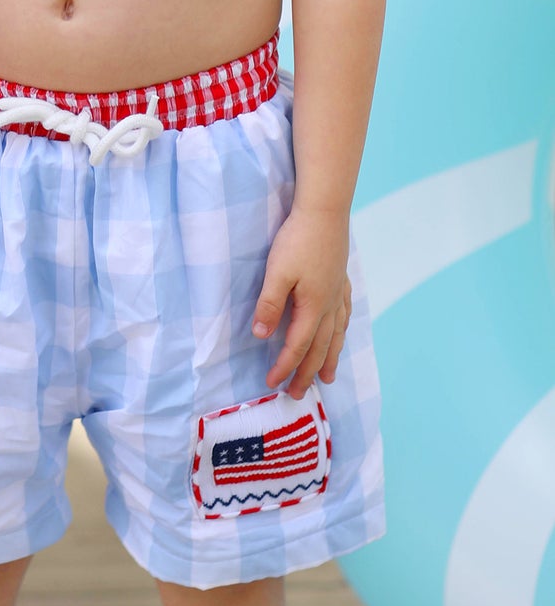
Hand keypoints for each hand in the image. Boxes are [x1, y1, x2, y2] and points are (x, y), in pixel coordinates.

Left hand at [252, 206, 352, 396]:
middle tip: (298, 394)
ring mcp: (338, 293)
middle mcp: (329, 306)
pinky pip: (344, 315)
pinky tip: (341, 333)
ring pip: (336, 335)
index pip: (297, 346)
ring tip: (329, 378)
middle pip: (319, 348)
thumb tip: (261, 336)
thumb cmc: (297, 240)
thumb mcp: (277, 273)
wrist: (324, 212)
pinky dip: (342, 331)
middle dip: (308, 373)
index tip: (272, 384)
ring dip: (329, 358)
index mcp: (312, 307)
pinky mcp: (341, 279)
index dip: (285, 367)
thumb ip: (269, 305)